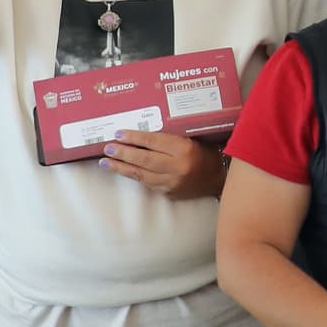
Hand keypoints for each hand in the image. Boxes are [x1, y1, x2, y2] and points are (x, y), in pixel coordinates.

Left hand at [97, 131, 223, 197]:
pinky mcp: (169, 193)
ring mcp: (173, 183)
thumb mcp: (192, 139)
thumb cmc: (206, 152)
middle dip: (123, 153)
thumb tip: (140, 133)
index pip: (154, 142)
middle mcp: (178, 167)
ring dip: (121, 168)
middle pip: (144, 159)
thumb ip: (170, 137)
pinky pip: (148, 183)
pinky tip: (123, 170)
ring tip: (106, 162)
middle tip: (107, 148)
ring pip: (141, 175)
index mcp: (185, 150)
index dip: (134, 137)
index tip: (119, 134)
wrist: (220, 177)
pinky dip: (134, 176)